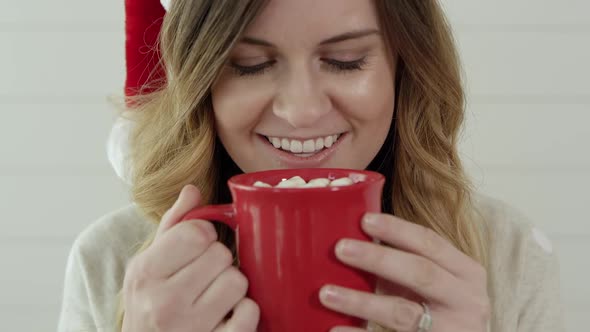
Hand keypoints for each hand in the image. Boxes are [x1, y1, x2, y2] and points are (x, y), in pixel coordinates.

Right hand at [122, 185, 259, 331]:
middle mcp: (164, 302)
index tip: (198, 248)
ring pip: (237, 281)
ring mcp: (191, 329)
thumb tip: (193, 190)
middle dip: (218, 262)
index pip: (196, 232)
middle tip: (205, 277)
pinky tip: (227, 317)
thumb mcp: (149, 266)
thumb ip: (172, 227)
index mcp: (146, 273)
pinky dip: (244, 313)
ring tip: (215, 297)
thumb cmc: (151, 305)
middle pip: (220, 254)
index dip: (204, 236)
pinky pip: (249, 313)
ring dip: (232, 287)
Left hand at [319, 213, 489, 331]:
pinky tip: (336, 329)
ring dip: (361, 302)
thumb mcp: (434, 283)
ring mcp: (452, 330)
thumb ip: (405, 263)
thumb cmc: (441, 310)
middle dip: (378, 259)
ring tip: (326, 293)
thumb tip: (354, 237)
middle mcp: (467, 301)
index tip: (365, 219)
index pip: (431, 243)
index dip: (398, 229)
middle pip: (420, 273)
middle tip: (340, 248)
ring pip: (402, 313)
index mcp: (467, 273)